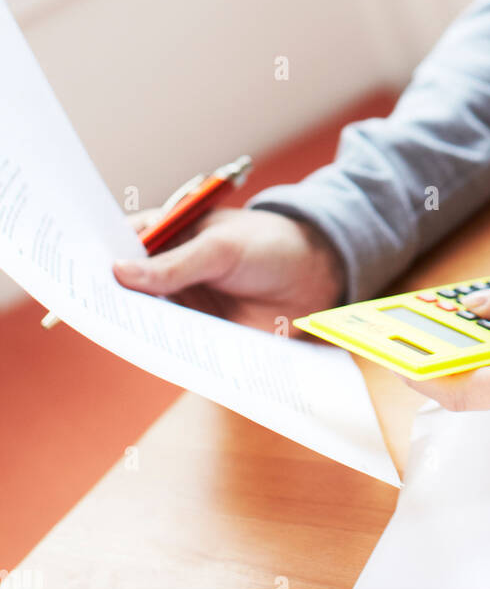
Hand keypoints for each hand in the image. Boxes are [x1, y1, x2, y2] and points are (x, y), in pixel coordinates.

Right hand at [112, 206, 346, 335]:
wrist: (314, 279)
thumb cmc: (268, 246)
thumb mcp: (221, 248)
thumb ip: (174, 265)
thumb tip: (119, 273)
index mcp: (168, 235)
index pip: (121, 244)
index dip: (98, 257)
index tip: (76, 272)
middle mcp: (168, 271)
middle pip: (127, 287)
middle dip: (110, 297)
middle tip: (90, 310)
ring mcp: (182, 303)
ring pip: (146, 317)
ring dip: (134, 326)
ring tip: (117, 335)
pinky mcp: (199, 333)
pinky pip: (173, 343)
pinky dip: (163, 349)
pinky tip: (154, 354)